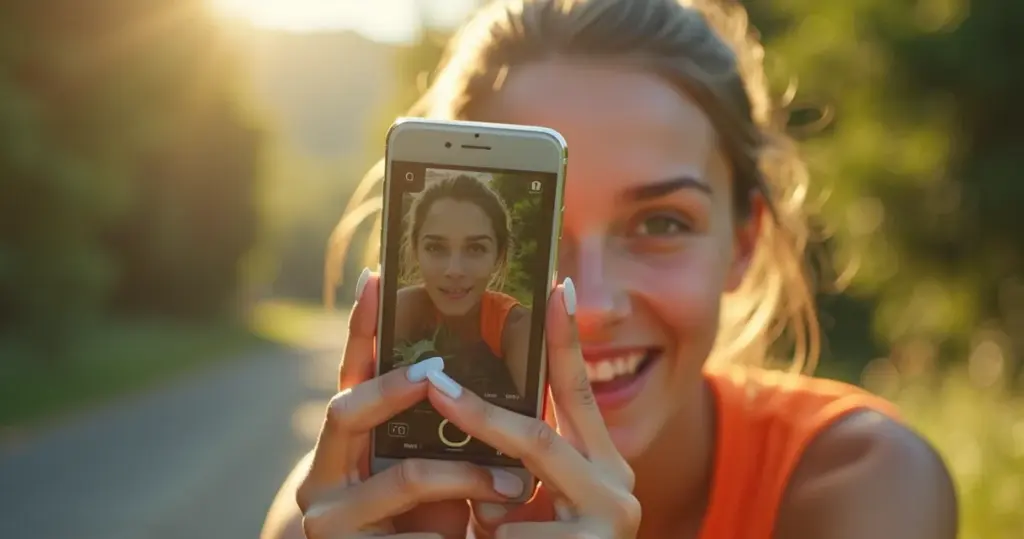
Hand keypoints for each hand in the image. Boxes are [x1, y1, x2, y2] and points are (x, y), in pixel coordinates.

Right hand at [295, 269, 526, 538]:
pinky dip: (454, 533)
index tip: (375, 276)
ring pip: (405, 476)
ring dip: (467, 478)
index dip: (358, 326)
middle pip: (347, 409)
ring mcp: (327, 517)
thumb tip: (483, 367)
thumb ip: (439, 429)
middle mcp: (320, 475)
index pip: (349, 375)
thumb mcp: (431, 471)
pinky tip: (477, 537)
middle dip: (398, 388)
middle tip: (438, 375)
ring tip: (514, 485)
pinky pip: (417, 537)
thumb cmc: (424, 520)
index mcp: (342, 446)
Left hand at [427, 278, 640, 538]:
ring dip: (482, 508)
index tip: (554, 282)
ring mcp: (611, 522)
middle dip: (478, 413)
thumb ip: (510, 467)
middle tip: (431, 383)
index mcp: (601, 466)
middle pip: (538, 433)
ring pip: (518, 491)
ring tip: (473, 528)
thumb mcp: (520, 507)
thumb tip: (459, 412)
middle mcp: (618, 488)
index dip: (565, 338)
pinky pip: (510, 538)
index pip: (575, 391)